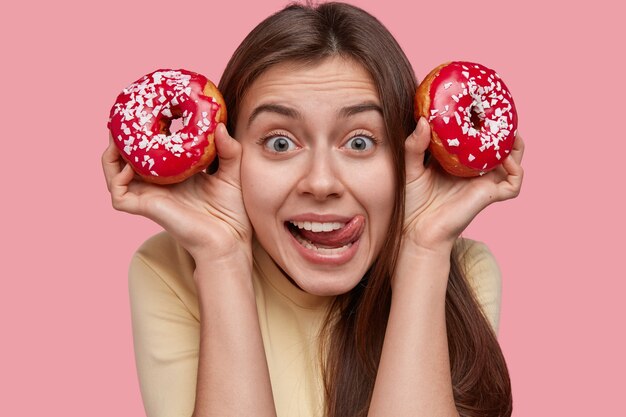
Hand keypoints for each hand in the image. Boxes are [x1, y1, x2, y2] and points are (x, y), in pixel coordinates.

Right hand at [102, 124, 252, 261]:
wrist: (230, 240)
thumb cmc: (232, 211)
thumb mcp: (232, 172)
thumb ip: (228, 149)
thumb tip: (219, 125)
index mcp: (173, 175)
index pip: (150, 151)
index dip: (143, 132)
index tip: (144, 110)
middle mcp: (157, 185)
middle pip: (126, 158)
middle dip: (121, 137)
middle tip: (125, 116)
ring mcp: (149, 197)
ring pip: (115, 173)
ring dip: (112, 153)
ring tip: (118, 135)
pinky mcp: (146, 209)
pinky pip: (119, 194)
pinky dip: (116, 178)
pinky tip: (129, 166)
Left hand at [402, 118, 523, 251]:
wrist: (416, 231)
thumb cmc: (412, 202)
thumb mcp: (410, 168)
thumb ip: (414, 146)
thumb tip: (422, 120)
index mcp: (457, 161)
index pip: (473, 137)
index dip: (479, 122)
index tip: (478, 102)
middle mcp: (474, 170)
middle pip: (496, 146)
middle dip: (502, 130)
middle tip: (499, 112)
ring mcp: (483, 183)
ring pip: (511, 161)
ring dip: (515, 146)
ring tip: (511, 131)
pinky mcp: (489, 196)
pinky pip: (513, 183)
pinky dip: (515, 170)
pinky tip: (506, 160)